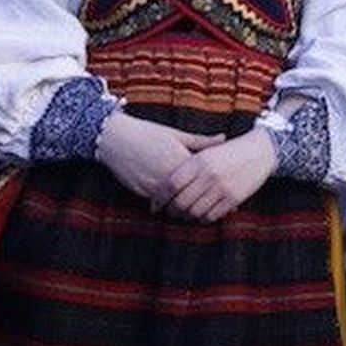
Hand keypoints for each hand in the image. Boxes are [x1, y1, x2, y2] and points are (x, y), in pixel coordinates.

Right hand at [95, 112, 224, 203]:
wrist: (115, 138)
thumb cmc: (148, 133)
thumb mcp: (176, 134)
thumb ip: (201, 141)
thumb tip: (223, 138)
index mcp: (180, 159)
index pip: (203, 178)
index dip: (216, 186)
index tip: (229, 194)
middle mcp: (168, 175)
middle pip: (190, 194)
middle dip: (204, 202)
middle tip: (220, 209)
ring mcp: (154, 185)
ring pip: (175, 203)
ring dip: (186, 208)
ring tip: (201, 212)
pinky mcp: (141, 191)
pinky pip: (159, 203)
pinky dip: (168, 206)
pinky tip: (177, 208)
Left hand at [157, 129, 277, 222]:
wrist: (260, 151)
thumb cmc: (228, 152)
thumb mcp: (207, 153)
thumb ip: (186, 167)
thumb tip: (163, 187)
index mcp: (200, 161)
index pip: (171, 184)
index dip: (160, 198)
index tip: (155, 205)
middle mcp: (210, 175)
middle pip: (181, 202)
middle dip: (172, 211)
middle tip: (170, 212)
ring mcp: (222, 187)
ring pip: (194, 212)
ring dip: (187, 217)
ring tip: (185, 214)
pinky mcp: (234, 198)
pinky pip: (211, 216)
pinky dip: (203, 219)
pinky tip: (201, 214)